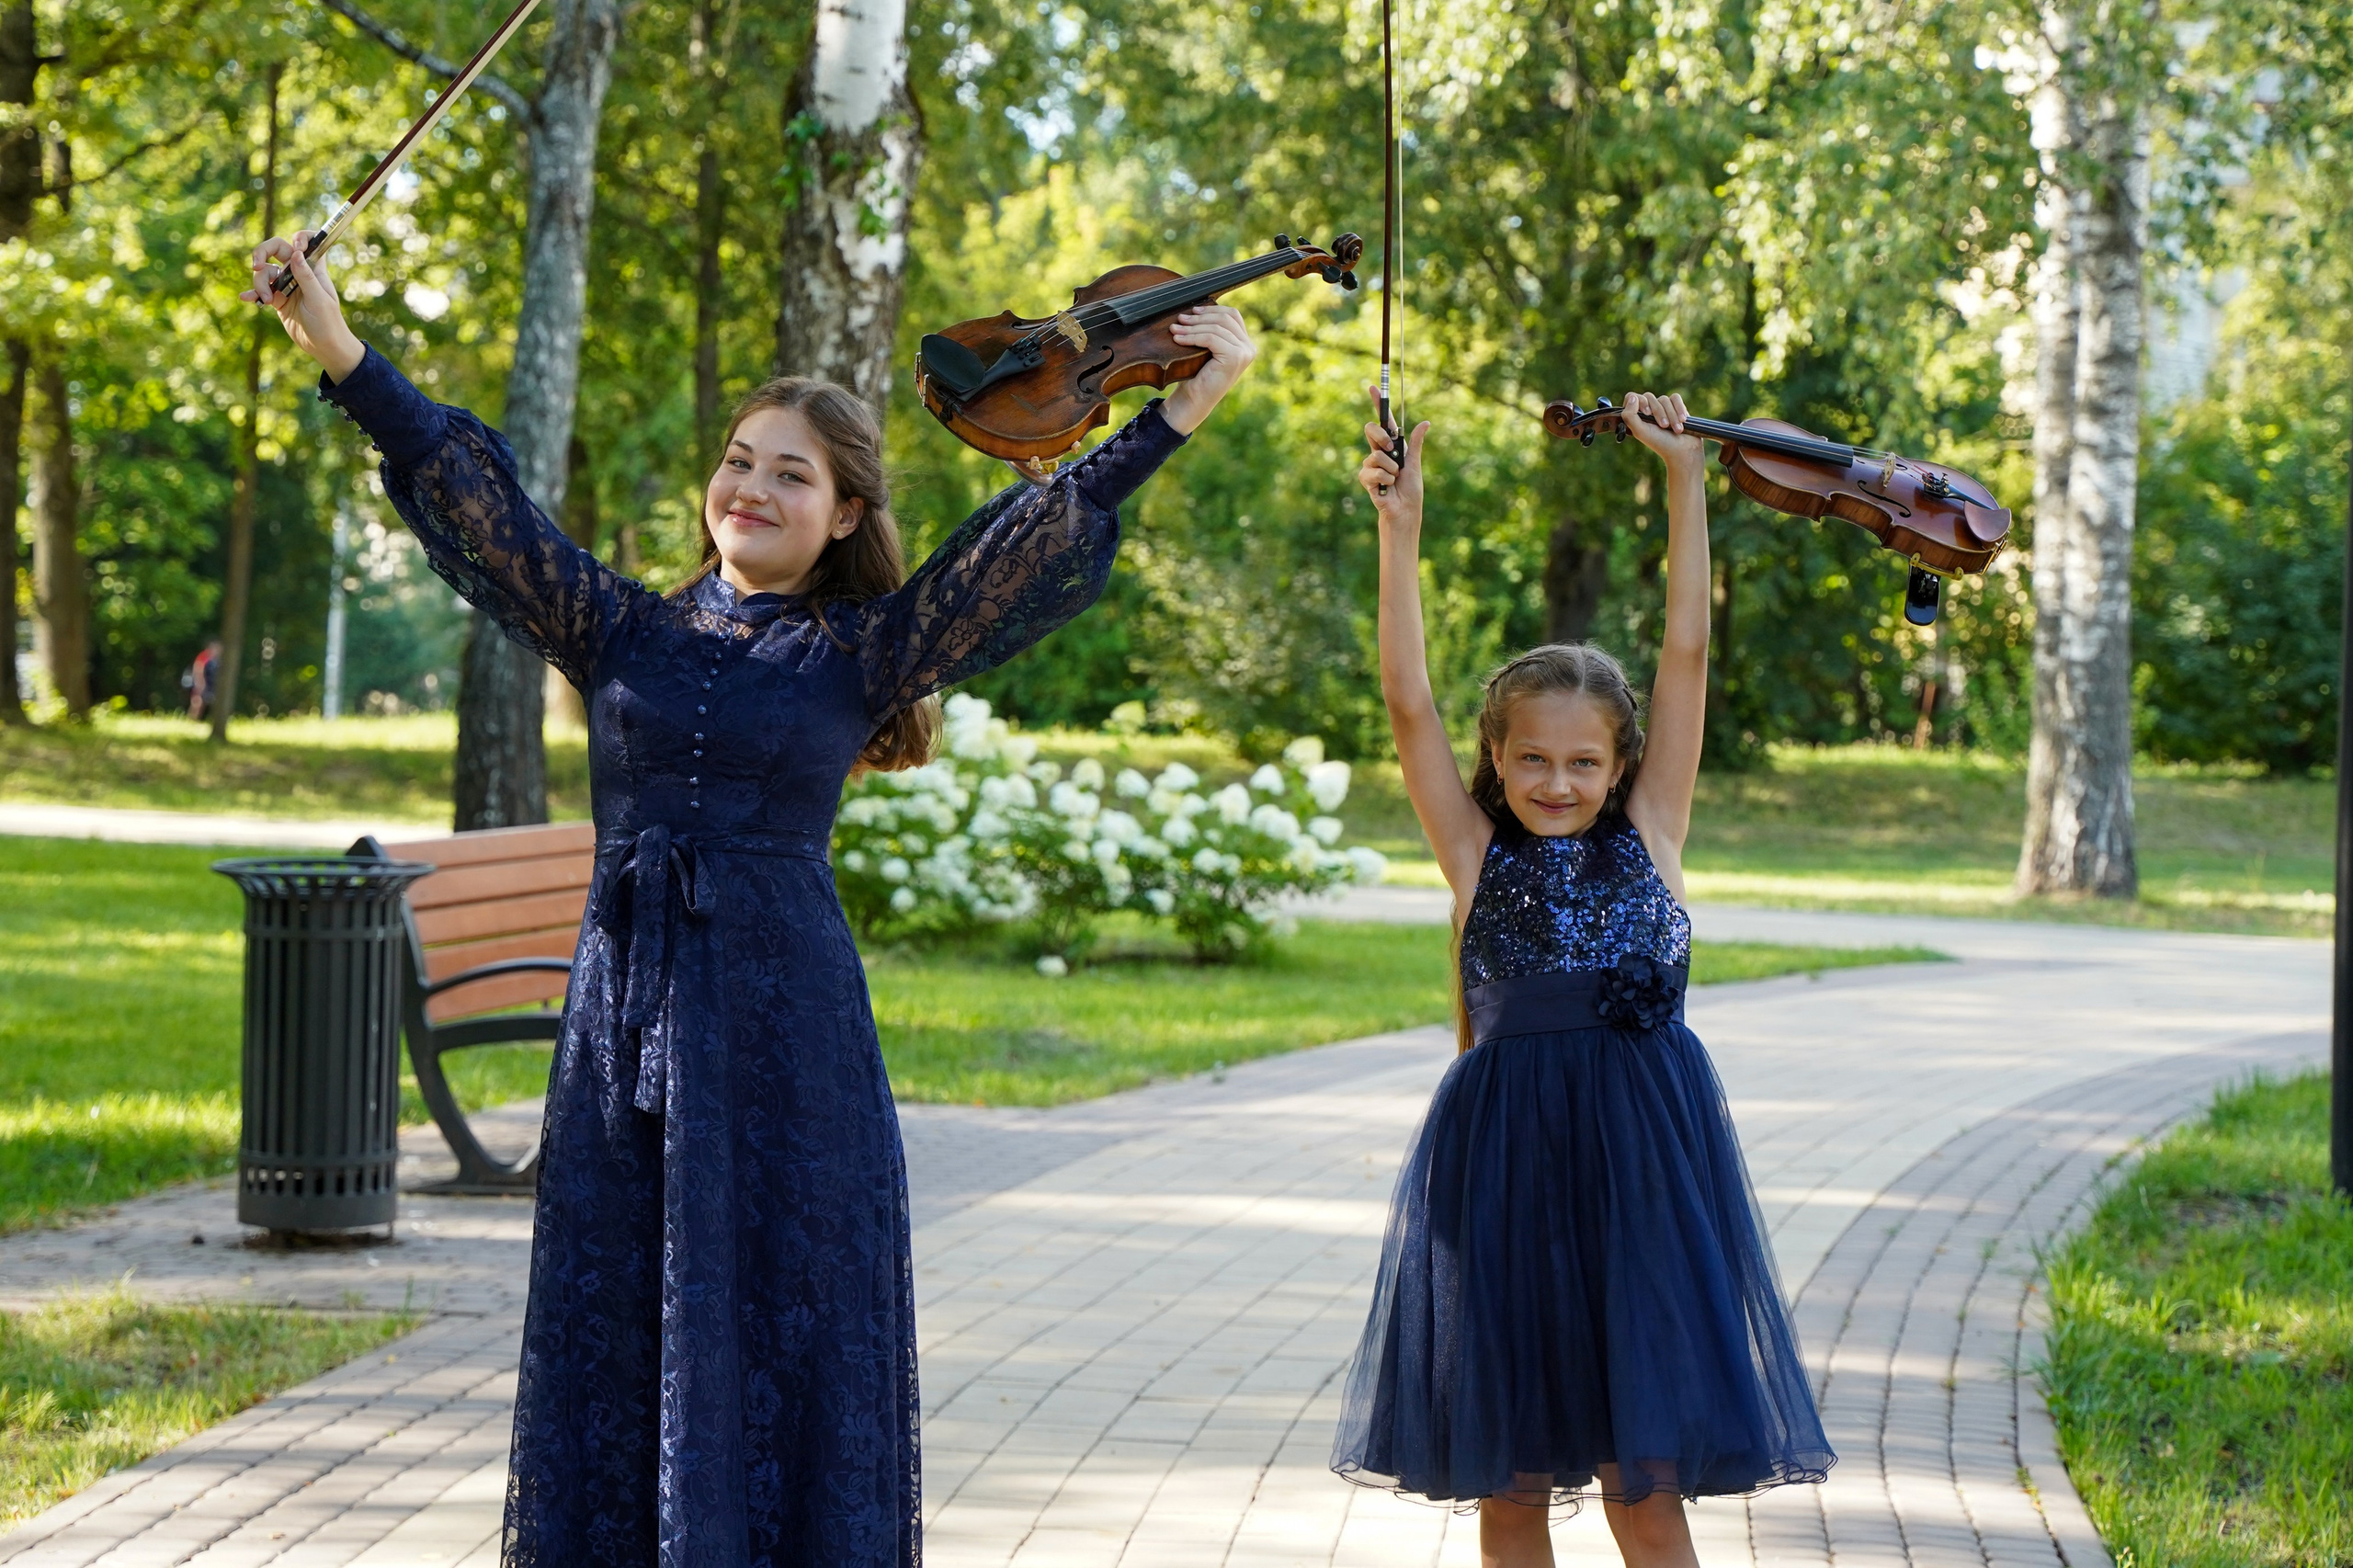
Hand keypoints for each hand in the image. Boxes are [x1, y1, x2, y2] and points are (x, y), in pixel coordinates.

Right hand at [241, 232, 365, 382]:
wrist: (324, 347)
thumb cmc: (328, 323)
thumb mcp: (319, 300)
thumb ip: (306, 277)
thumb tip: (296, 253)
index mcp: (314, 269)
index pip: (307, 242)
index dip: (299, 238)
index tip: (295, 247)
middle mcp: (298, 273)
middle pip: (276, 249)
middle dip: (262, 253)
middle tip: (256, 266)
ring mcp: (286, 285)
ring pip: (265, 272)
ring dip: (260, 283)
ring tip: (266, 301)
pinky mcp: (277, 299)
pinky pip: (260, 290)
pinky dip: (252, 293)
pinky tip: (246, 298)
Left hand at [1160, 305, 1255, 433]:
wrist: (1194, 401)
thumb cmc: (1196, 375)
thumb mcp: (1205, 348)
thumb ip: (1210, 330)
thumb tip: (1197, 307)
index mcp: (1245, 343)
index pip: (1232, 315)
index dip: (1212, 310)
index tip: (1193, 310)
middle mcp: (1249, 348)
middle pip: (1224, 319)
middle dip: (1199, 317)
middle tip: (1179, 319)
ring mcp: (1244, 353)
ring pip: (1216, 328)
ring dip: (1192, 327)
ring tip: (1174, 329)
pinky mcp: (1235, 358)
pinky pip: (1211, 338)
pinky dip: (1192, 337)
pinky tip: (1178, 339)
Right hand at [1356, 383, 1428, 528]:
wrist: (1405, 509)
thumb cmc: (1410, 488)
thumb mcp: (1415, 462)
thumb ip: (1415, 443)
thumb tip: (1426, 422)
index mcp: (1391, 445)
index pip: (1382, 421)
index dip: (1377, 404)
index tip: (1373, 387)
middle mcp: (1378, 452)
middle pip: (1371, 430)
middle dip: (1381, 437)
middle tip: (1391, 450)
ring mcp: (1370, 465)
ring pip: (1376, 455)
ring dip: (1391, 468)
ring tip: (1395, 479)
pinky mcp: (1366, 478)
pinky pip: (1374, 471)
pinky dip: (1386, 479)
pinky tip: (1387, 487)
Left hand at [1621, 390, 1702, 472]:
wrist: (1683, 449)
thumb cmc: (1660, 443)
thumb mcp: (1640, 432)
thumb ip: (1629, 416)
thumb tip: (1632, 397)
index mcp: (1637, 416)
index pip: (1631, 397)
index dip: (1639, 401)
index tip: (1648, 413)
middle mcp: (1648, 410)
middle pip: (1649, 397)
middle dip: (1659, 413)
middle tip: (1664, 426)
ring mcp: (1662, 407)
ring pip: (1663, 399)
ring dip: (1671, 415)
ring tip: (1677, 429)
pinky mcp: (1676, 406)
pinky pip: (1675, 397)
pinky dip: (1679, 408)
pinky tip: (1682, 420)